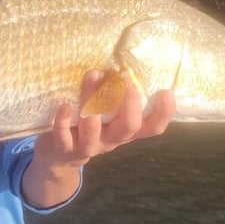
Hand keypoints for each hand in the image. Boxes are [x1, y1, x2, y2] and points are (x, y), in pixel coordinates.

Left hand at [23, 70, 175, 207]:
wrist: (57, 159)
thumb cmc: (86, 128)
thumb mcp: (106, 118)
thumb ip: (116, 100)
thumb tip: (126, 65)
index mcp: (124, 132)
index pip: (152, 128)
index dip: (163, 114)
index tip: (167, 92)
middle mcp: (110, 140)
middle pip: (128, 127)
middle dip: (128, 101)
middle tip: (124, 76)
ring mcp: (87, 146)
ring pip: (93, 129)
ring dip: (93, 102)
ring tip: (93, 75)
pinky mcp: (64, 148)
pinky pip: (64, 137)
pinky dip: (64, 121)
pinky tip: (65, 105)